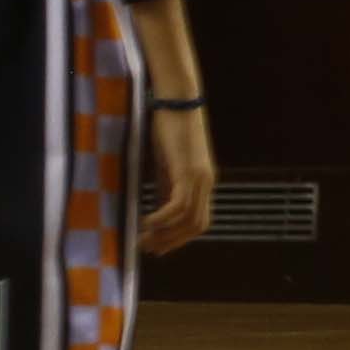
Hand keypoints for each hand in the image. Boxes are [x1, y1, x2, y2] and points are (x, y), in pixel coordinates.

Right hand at [142, 100, 215, 255]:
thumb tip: (159, 210)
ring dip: (165, 234)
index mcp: (203, 182)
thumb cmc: (169, 129)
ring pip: (189, 219)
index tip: (158, 247)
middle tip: (147, 248)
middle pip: (197, 226)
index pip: (200, 222)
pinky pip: (179, 205)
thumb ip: (167, 186)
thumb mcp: (167, 165)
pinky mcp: (188, 170)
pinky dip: (163, 219)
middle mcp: (206, 182)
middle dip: (172, 242)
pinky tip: (145, 222)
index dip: (180, 238)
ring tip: (142, 238)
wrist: (178, 101)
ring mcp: (200, 177)